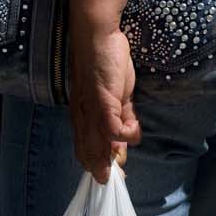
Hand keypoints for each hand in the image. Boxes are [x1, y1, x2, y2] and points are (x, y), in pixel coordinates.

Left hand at [69, 24, 141, 183]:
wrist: (97, 36)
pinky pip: (113, 129)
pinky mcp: (102, 102)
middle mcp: (83, 117)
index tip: (109, 178)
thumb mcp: (117, 97)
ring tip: (120, 167)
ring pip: (98, 146)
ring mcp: (91, 111)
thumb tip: (126, 141)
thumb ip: (122, 118)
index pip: (87, 148)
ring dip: (110, 160)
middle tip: (116, 179)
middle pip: (90, 152)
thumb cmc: (106, 63)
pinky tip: (131, 132)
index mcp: (83, 116)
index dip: (97, 165)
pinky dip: (124, 136)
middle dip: (102, 170)